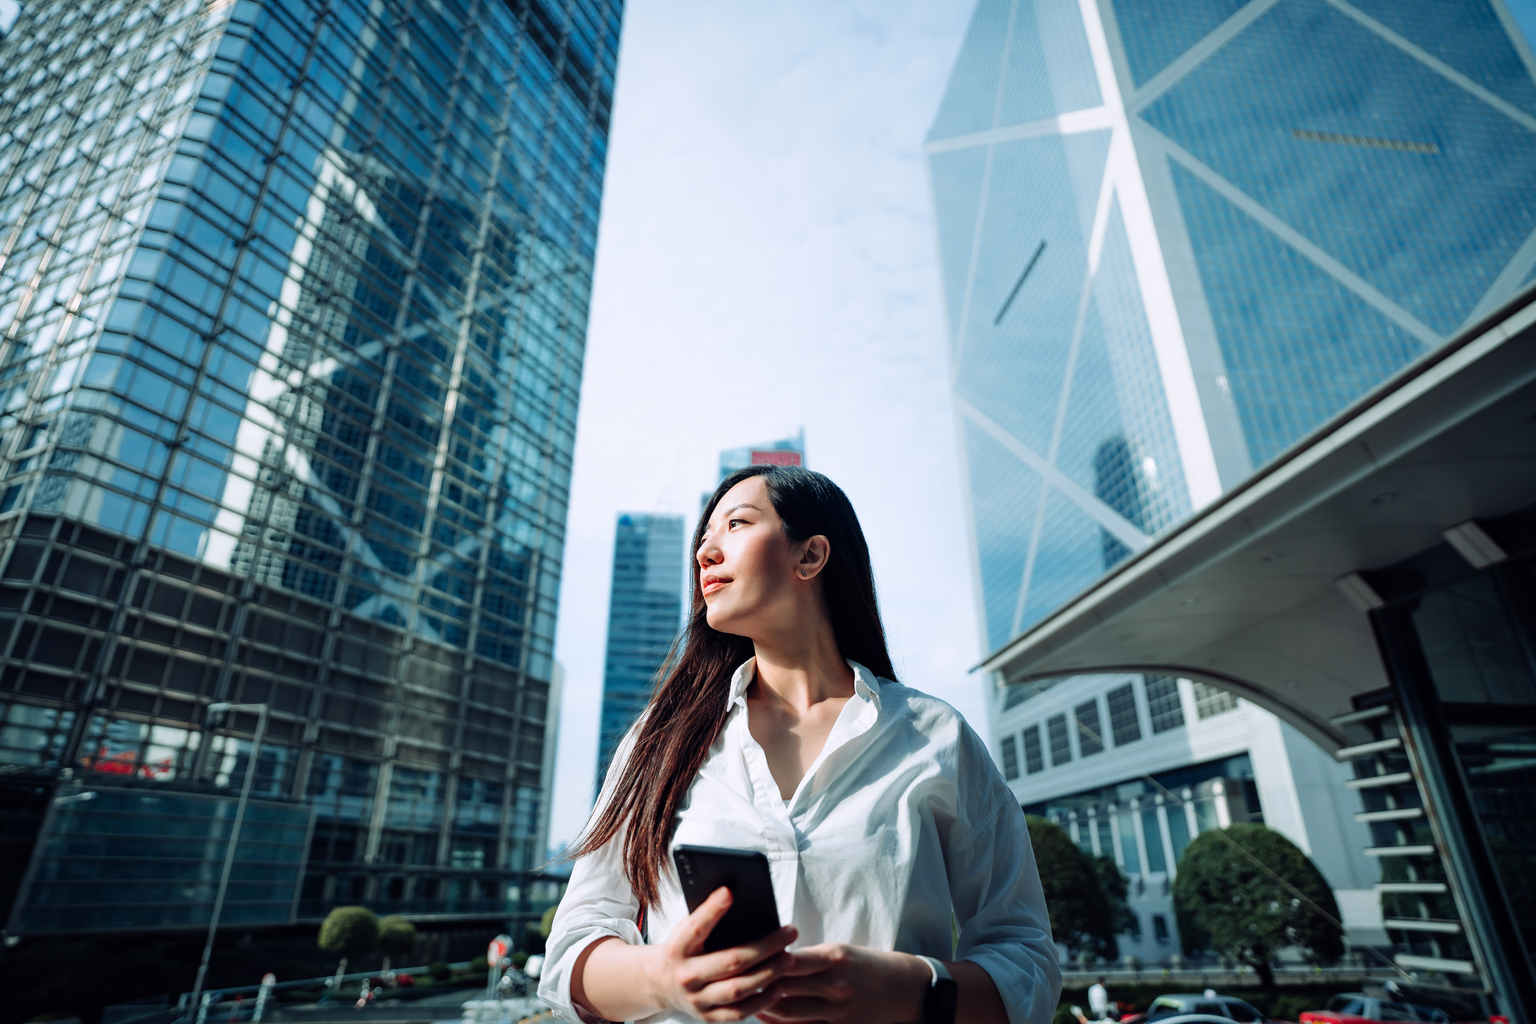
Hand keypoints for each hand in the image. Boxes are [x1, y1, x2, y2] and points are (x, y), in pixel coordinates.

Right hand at [648, 886, 798, 1021]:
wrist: (661, 983)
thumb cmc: (683, 949)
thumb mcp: (686, 931)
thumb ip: (707, 919)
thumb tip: (738, 897)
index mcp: (677, 948)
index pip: (695, 927)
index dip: (711, 910)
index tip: (729, 892)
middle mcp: (685, 976)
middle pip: (729, 961)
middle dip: (765, 946)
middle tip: (790, 932)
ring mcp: (697, 1000)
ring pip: (737, 989)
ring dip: (768, 973)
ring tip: (788, 958)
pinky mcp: (709, 1017)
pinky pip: (740, 1013)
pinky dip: (762, 1001)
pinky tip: (779, 986)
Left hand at [756, 943, 929, 1023]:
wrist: (901, 988)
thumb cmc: (864, 965)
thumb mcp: (839, 951)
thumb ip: (807, 959)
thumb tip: (771, 960)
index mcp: (835, 957)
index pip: (788, 961)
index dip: (763, 962)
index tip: (745, 959)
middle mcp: (835, 985)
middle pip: (783, 988)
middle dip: (758, 986)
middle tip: (736, 981)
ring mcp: (837, 1011)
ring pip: (787, 1012)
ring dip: (763, 1007)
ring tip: (747, 999)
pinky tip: (767, 1017)